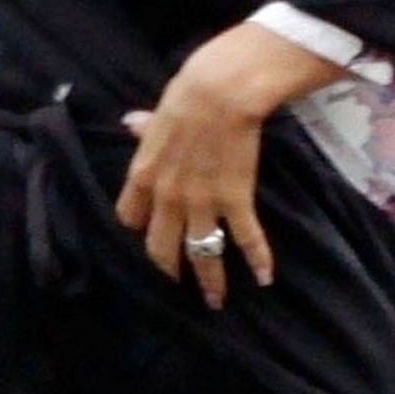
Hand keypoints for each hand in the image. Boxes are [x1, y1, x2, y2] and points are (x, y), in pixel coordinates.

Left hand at [114, 21, 345, 307]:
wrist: (219, 92)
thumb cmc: (188, 95)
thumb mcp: (159, 114)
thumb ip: (145, 129)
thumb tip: (130, 123)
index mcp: (144, 175)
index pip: (129, 217)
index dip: (138, 227)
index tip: (148, 232)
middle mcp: (168, 198)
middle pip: (161, 248)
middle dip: (169, 270)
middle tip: (178, 284)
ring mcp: (201, 204)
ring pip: (201, 254)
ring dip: (210, 282)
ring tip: (215, 301)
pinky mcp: (235, 201)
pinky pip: (245, 238)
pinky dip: (258, 260)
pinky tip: (265, 277)